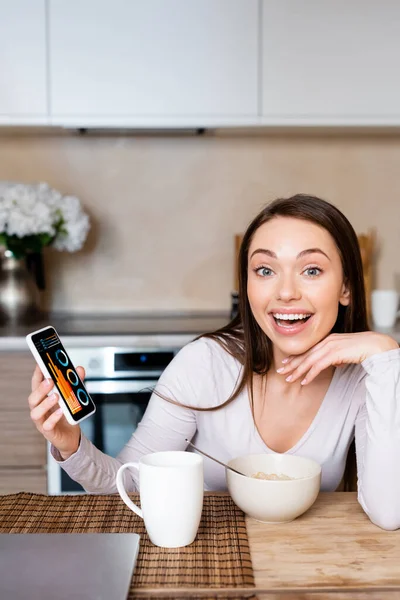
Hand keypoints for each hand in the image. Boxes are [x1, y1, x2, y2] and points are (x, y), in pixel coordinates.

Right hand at [28, 364, 83, 458]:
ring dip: (45, 403)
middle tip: (50, 380)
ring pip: (36, 412)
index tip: (41, 364)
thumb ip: (75, 383)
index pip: (36, 384)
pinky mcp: (49, 432)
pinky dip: (53, 418)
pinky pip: (47, 425)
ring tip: (56, 396)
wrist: (72, 436)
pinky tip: (61, 412)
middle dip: (40, 389)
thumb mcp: (72, 397)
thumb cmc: (68, 414)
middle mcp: (39, 409)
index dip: (37, 374)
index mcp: (43, 398)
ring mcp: (42, 421)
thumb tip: (79, 369)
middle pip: (33, 398)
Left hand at [276, 332, 398, 384]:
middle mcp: (326, 341)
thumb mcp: (346, 352)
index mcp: (328, 339)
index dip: (296, 357)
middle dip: (292, 364)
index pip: (308, 349)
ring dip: (298, 371)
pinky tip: (305, 381)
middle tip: (281, 372)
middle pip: (305, 355)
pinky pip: (319, 366)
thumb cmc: (362, 348)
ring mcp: (330, 347)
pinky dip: (310, 374)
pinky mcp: (335, 353)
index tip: (286, 363)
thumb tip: (334, 363)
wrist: (374, 345)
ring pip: (309, 361)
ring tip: (289, 379)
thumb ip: (338, 356)